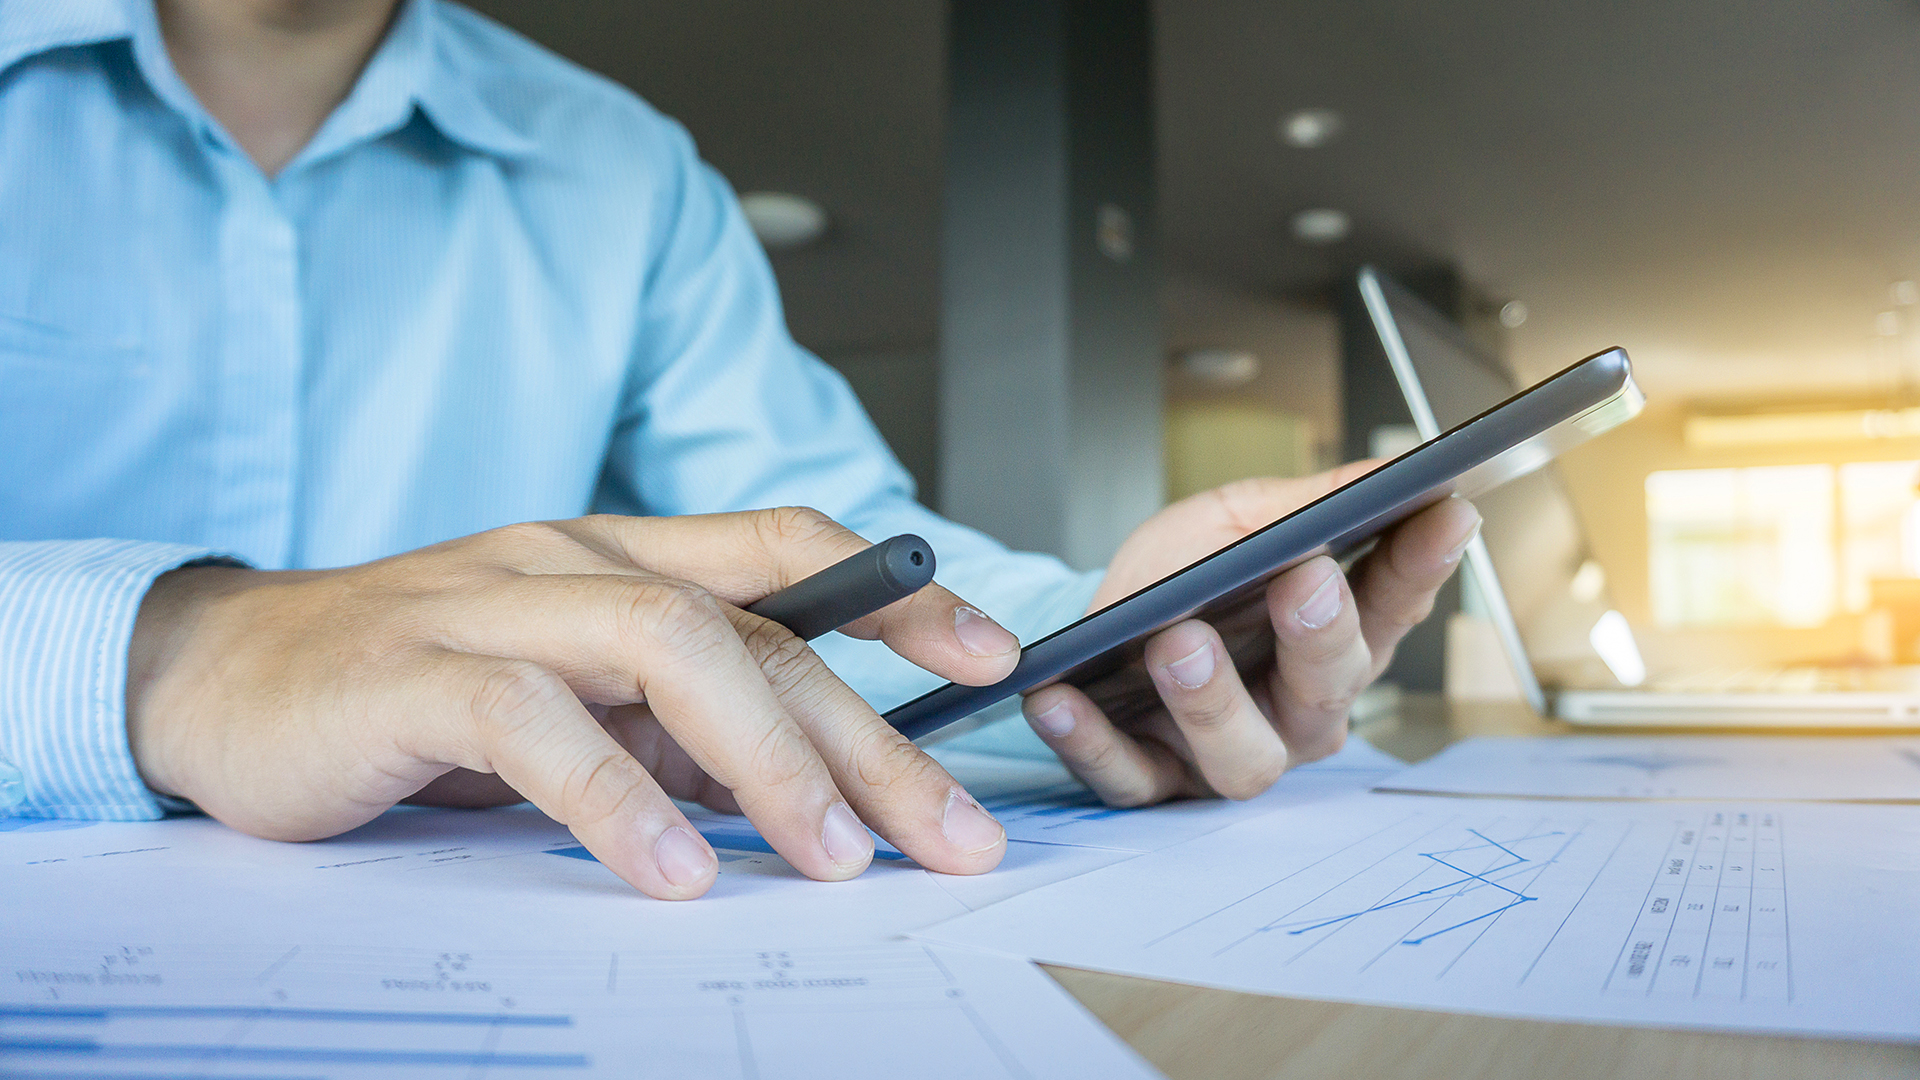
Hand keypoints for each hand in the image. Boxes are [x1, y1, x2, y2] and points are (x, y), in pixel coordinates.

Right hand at [126, 509, 1020, 899]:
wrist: (219, 675)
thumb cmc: (413, 687)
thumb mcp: (571, 694)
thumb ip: (672, 720)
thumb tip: (804, 784)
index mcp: (620, 556)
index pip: (788, 546)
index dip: (898, 589)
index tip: (993, 655)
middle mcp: (573, 559)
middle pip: (758, 627)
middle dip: (868, 734)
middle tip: (948, 832)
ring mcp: (494, 604)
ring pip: (669, 646)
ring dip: (769, 758)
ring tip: (833, 857)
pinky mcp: (412, 673)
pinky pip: (535, 721)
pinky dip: (617, 798)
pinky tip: (672, 869)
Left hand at [1021, 464, 1479, 805]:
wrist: (1095, 630)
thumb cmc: (1179, 580)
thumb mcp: (1236, 520)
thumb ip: (1307, 503)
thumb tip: (1386, 470)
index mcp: (1334, 642)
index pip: (1393, 604)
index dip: (1424, 563)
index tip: (1446, 514)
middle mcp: (1295, 712)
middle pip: (1328, 691)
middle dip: (1320, 636)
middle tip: (1303, 582)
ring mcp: (1225, 754)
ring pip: (1243, 755)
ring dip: (1212, 700)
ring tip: (1179, 642)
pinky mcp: (1151, 781)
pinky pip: (1125, 775)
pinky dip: (1090, 739)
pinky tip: (1060, 696)